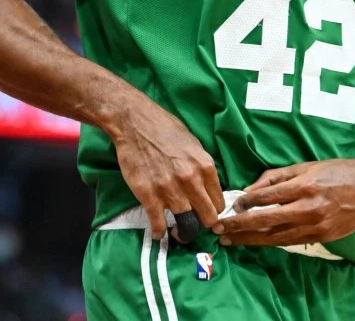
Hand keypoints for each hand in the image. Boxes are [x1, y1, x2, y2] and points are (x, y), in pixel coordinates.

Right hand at [108, 96, 225, 239]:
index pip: (219, 202)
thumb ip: (202, 167)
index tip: (206, 212)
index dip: (213, 209)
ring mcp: (169, 189)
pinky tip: (158, 232)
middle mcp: (191, 180)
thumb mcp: (194, 144)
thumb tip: (207, 186)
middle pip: (208, 218)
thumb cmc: (164, 128)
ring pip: (186, 223)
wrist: (135, 122)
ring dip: (182, 230)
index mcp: (205, 166)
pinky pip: (158, 223)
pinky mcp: (148, 195)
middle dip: (202, 223)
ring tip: (178, 231)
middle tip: (195, 223)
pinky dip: (159, 232)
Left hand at [212, 140, 354, 247]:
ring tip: (231, 240)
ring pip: (276, 237)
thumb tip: (250, 190)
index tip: (231, 206)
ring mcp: (317, 225)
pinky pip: (291, 241)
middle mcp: (310, 207)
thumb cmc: (337, 170)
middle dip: (240, 226)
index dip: (245, 203)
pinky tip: (257, 241)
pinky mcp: (323, 236)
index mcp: (304, 185)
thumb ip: (276, 177)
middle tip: (219, 228)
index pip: (267, 198)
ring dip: (251, 239)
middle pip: (266, 220)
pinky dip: (272, 241)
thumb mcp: (306, 165)